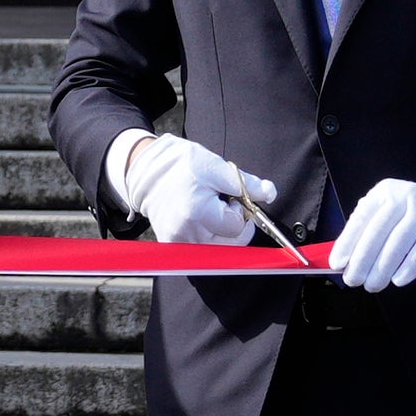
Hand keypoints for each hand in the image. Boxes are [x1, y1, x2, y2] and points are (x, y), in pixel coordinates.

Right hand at [112, 131, 275, 246]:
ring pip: (218, 248)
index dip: (239, 212)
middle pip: (230, 244)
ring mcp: (178, 242)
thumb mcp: (215, 166)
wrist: (146, 170)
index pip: (237, 228)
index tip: (230, 200)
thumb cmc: (180, 165)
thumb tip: (269, 193)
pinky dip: (207, 237)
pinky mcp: (173, 246)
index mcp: (197, 212)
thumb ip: (245, 182)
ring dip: (220, 232)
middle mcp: (186, 233)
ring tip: (208, 210)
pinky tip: (198, 219)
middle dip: (233, 225)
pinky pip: (203, 250)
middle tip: (221, 204)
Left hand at [330, 176, 415, 292]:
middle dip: (363, 259)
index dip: (347, 242)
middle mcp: (405, 195)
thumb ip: (366, 233)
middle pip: (379, 230)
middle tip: (353, 280)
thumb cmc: (408, 217)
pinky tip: (399, 280)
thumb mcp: (386, 215)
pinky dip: (410, 267)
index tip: (337, 264)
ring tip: (374, 284)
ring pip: (400, 240)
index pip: (361, 218)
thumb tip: (343, 260)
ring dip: (384, 266)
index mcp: (384, 192)